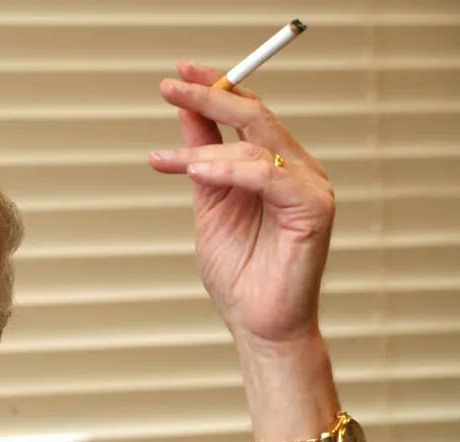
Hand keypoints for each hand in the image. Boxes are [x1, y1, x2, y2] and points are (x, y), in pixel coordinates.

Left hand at [148, 59, 335, 347]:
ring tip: (167, 161)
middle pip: (255, 115)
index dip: (214, 88)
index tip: (176, 76)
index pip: (248, 113)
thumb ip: (201, 158)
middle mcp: (296, 169)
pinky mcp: (314, 209)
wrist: (256, 324)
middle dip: (209, 96)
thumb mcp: (208, 203)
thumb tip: (186, 113)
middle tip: (169, 86)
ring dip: (204, 147)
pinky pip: (269, 175)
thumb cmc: (237, 272)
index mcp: (273, 166)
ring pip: (257, 144)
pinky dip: (231, 170)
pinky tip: (198, 173)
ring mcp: (309, 187)